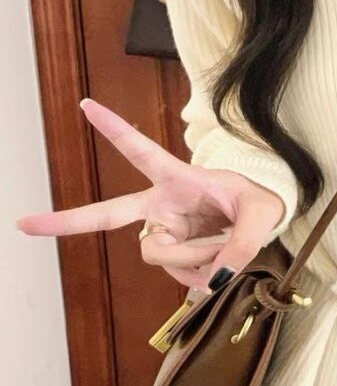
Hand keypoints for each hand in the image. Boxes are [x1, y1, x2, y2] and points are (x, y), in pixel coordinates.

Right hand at [16, 99, 284, 290]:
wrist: (262, 219)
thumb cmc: (261, 202)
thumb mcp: (263, 215)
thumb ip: (243, 245)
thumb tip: (216, 279)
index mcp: (178, 178)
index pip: (144, 152)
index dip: (117, 131)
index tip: (88, 106)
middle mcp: (162, 205)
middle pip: (108, 214)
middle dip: (67, 221)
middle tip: (24, 224)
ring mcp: (164, 231)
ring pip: (159, 255)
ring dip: (195, 259)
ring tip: (224, 247)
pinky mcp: (172, 255)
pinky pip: (178, 275)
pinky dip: (201, 276)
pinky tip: (217, 265)